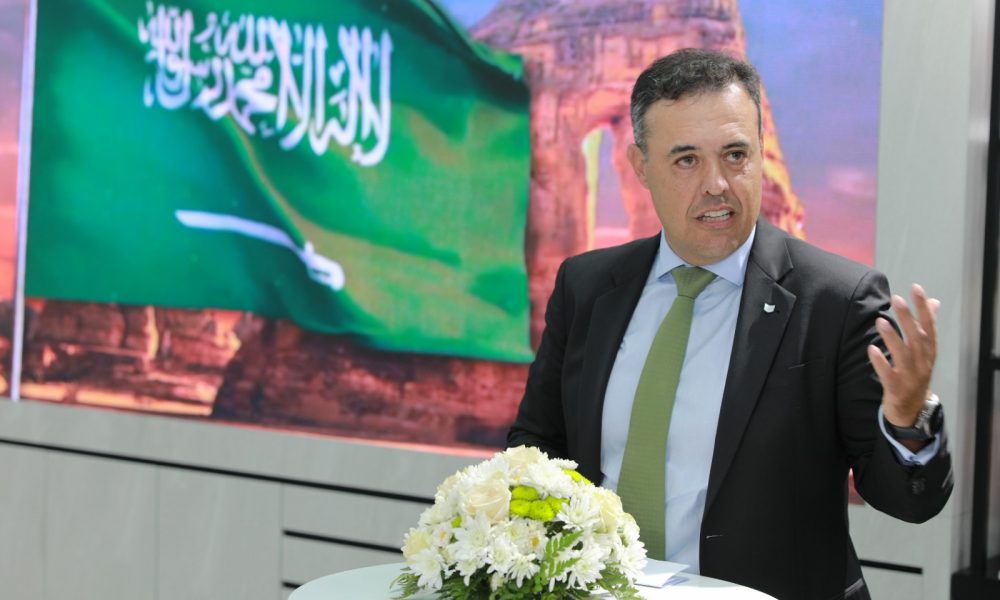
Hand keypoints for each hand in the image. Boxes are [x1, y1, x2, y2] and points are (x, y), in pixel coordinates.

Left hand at [867, 283, 939, 429]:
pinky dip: (880, 362)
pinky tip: (870, 349)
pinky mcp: (896, 388)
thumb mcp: (924, 353)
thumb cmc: (915, 374)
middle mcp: (923, 363)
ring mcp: (911, 376)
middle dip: (908, 317)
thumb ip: (926, 328)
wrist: (911, 409)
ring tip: (880, 320)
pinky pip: (888, 374)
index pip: (930, 326)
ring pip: (903, 355)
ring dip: (892, 337)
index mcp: (930, 352)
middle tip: (896, 298)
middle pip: (917, 338)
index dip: (924, 308)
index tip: (916, 288)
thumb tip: (934, 302)